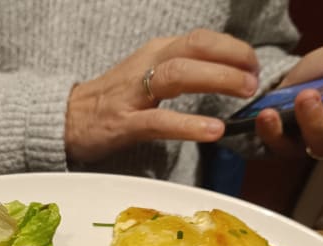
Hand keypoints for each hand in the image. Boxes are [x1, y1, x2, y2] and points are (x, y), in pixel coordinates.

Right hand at [64, 29, 258, 162]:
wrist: (66, 119)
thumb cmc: (113, 102)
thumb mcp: (148, 76)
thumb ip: (182, 72)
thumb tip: (227, 74)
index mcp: (156, 53)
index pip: (201, 39)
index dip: (232, 48)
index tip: (254, 64)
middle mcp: (146, 65)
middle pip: (194, 48)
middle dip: (231, 57)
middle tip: (255, 76)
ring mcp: (134, 94)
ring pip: (179, 74)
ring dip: (216, 79)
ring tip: (244, 91)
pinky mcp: (124, 123)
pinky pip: (160, 121)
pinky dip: (189, 124)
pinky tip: (213, 130)